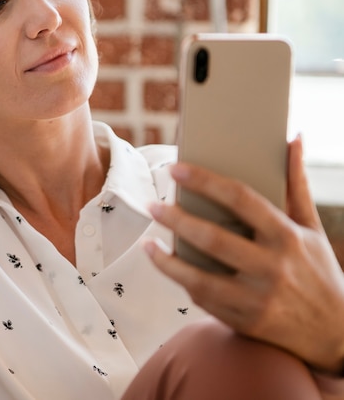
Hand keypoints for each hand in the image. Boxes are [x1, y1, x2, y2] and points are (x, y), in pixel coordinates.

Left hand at [144, 136, 343, 373]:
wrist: (338, 335)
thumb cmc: (319, 271)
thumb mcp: (311, 227)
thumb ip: (296, 183)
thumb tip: (293, 138)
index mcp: (286, 236)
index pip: (239, 199)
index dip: (204, 181)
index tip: (175, 169)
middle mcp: (272, 267)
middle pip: (213, 239)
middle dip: (177, 220)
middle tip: (152, 205)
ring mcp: (257, 298)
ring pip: (200, 278)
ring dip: (167, 260)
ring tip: (148, 242)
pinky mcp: (246, 321)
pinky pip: (205, 300)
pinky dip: (184, 282)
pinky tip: (169, 266)